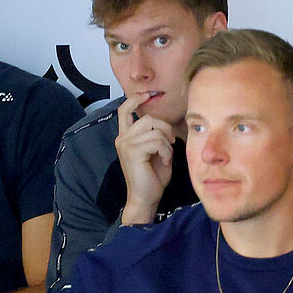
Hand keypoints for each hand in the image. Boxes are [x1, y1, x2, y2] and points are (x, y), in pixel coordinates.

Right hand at [114, 90, 175, 224]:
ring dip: (166, 143)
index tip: (148, 95)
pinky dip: (165, 151)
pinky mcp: (132, 152)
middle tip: (170, 145)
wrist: (145, 197)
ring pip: (154, 129)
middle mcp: (122, 138)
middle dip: (165, 129)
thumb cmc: (152, 176)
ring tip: (166, 157)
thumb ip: (155, 134)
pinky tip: (165, 162)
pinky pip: (156, 141)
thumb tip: (164, 121)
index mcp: (126, 136)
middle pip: (148, 118)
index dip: (136, 98)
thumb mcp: (155, 150)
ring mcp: (126, 144)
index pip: (125, 109)